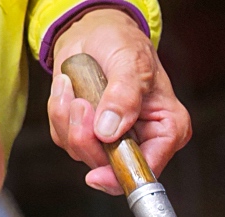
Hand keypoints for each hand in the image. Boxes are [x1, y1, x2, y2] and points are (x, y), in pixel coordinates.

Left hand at [49, 9, 190, 193]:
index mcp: (166, 130)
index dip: (122, 175)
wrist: (96, 32)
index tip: (97, 175)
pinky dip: (58, 110)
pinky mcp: (86, 134)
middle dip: (86, 137)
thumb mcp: (131, 63)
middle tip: (82, 103)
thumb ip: (124, 97)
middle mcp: (142, 141)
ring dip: (68, 118)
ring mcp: (112, 141)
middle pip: (110, 167)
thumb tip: (110, 130)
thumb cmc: (124, 43)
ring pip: (81, 152)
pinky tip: (69, 89)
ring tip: (77, 87)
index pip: (148, 169)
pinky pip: (63, 136)